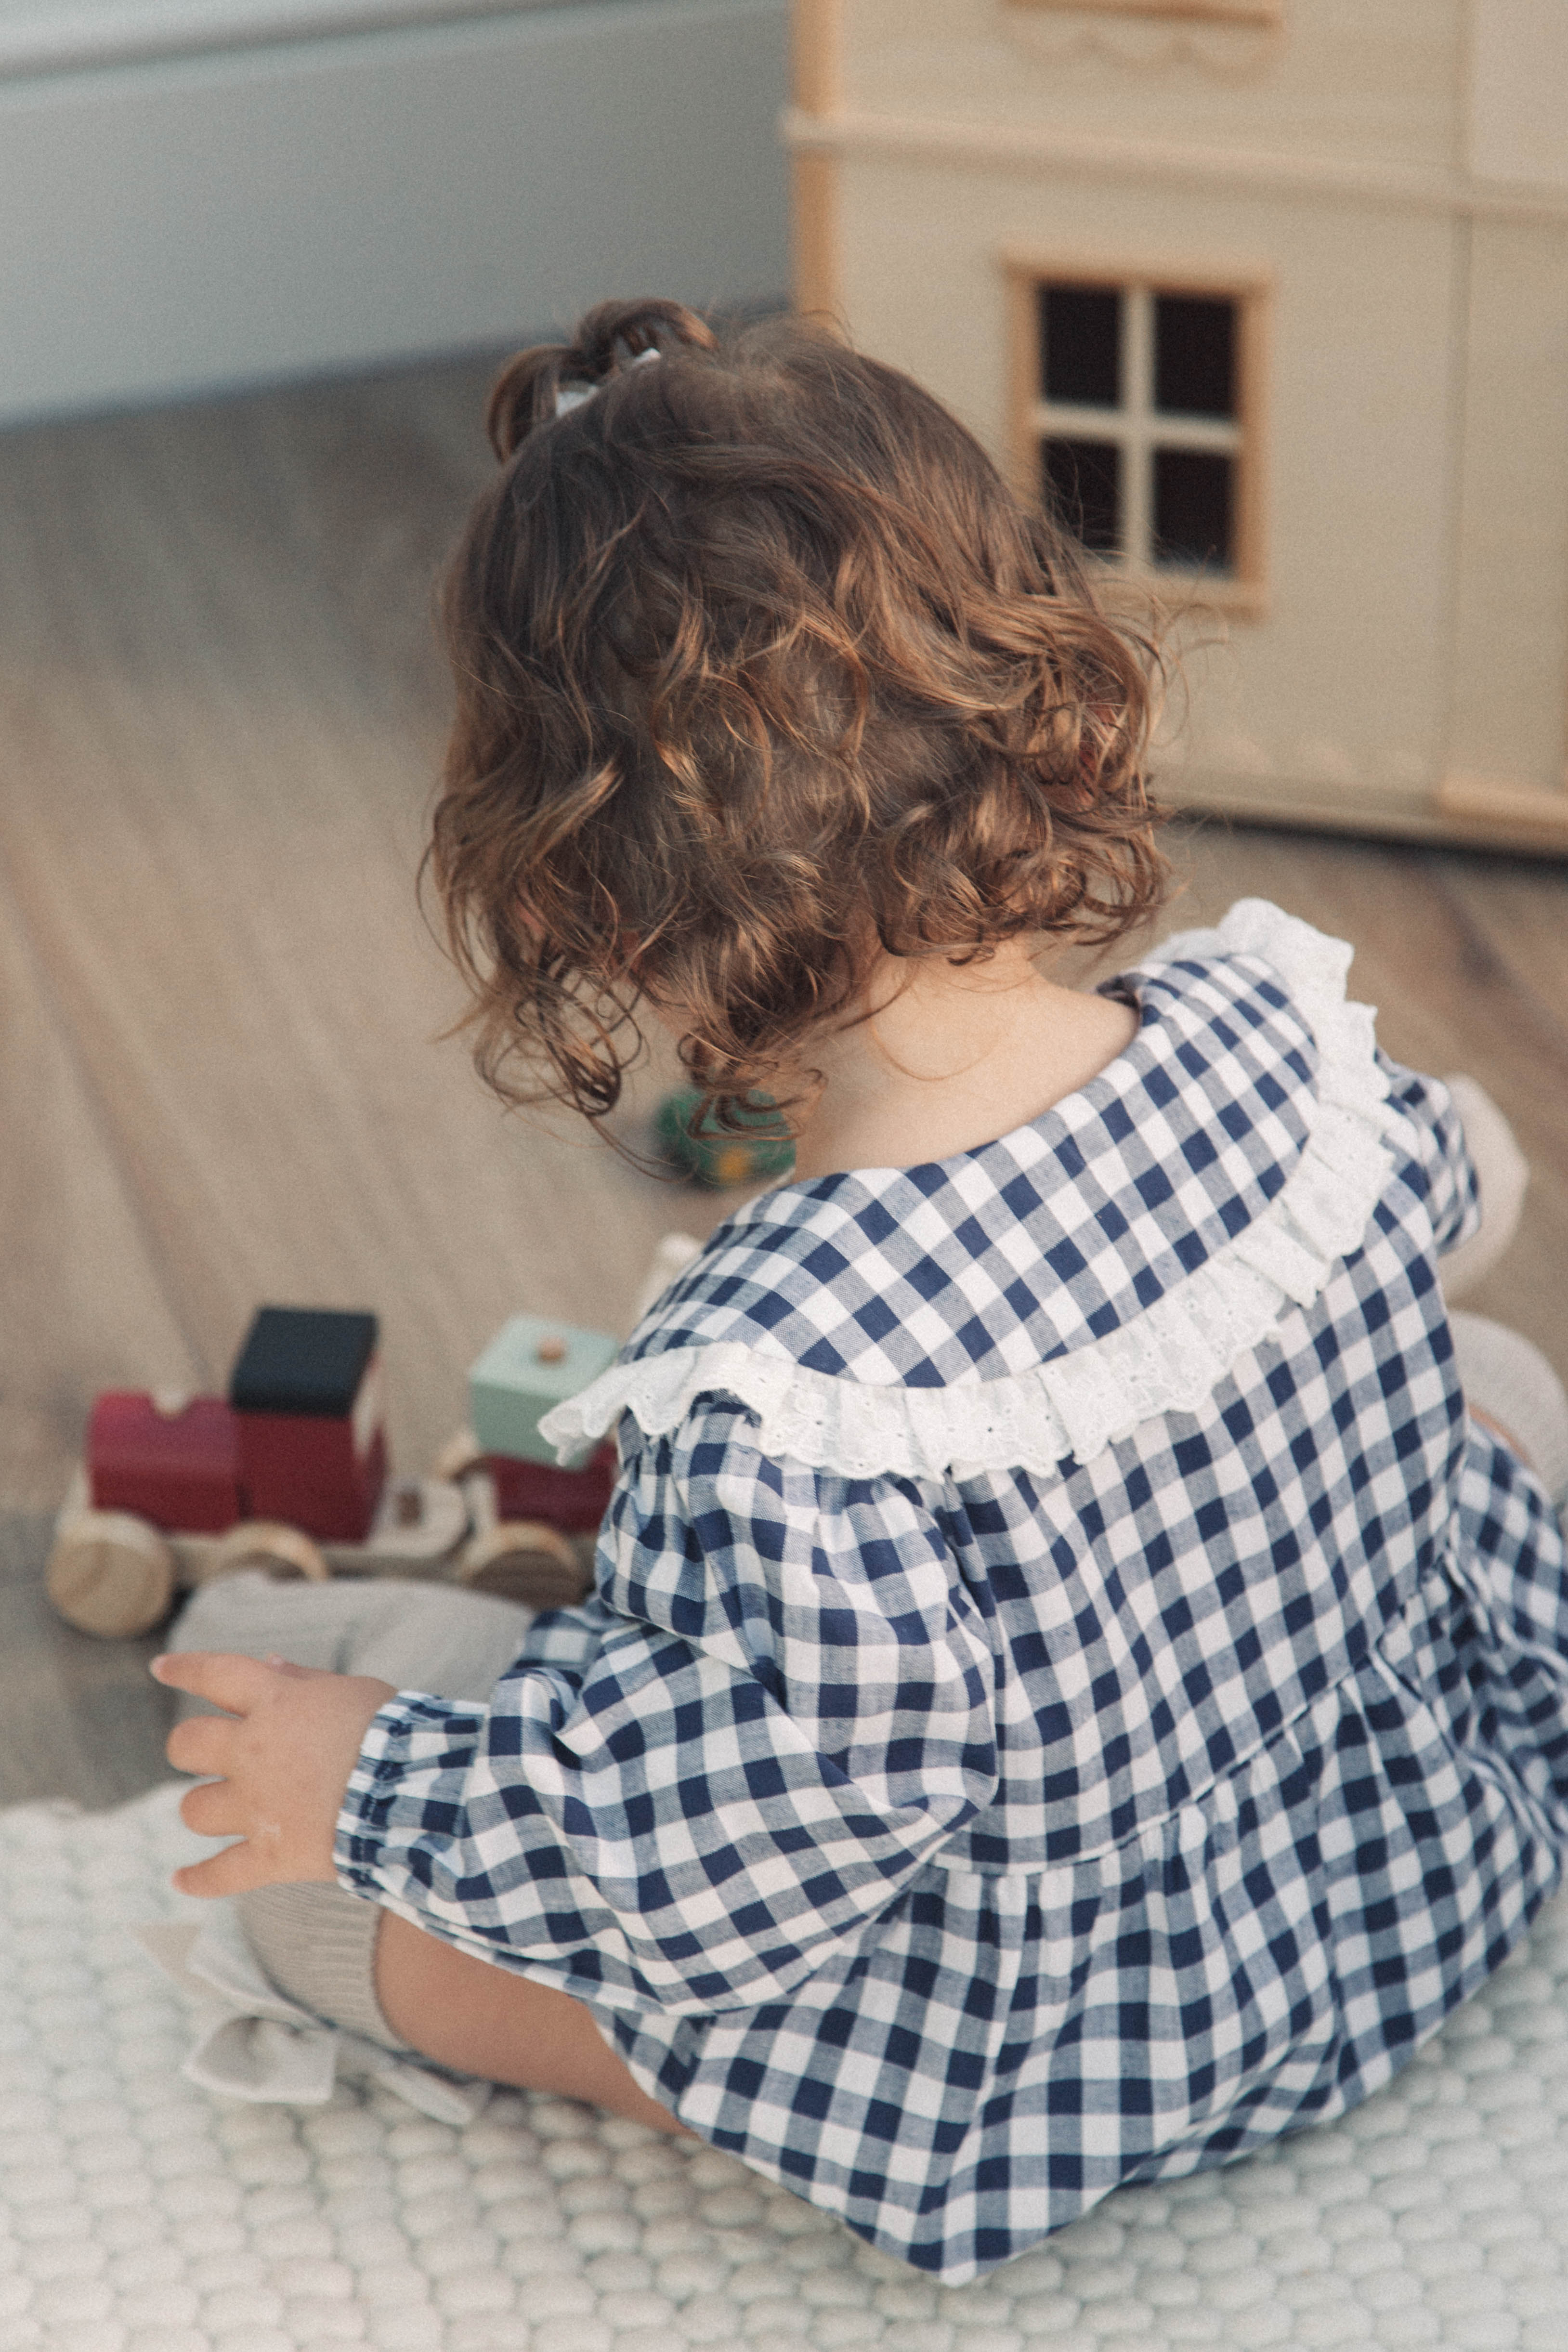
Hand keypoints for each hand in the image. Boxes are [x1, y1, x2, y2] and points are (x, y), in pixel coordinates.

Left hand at [152, 1651, 395, 1896]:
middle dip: (189, 1746)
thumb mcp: (353, 1690)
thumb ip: (306, 1679)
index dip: (185, 1669)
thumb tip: (268, 1663)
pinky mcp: (270, 1856)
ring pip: (195, 1809)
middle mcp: (254, 1753)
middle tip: (204, 1753)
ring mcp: (257, 1807)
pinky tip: (181, 1880)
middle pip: (187, 1744)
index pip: (215, 1674)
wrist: (415, 1794)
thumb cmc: (395, 1733)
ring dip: (204, 1807)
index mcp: (276, 1704)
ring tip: (218, 1809)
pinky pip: (218, 1875)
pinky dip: (197, 1879)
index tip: (161, 1668)